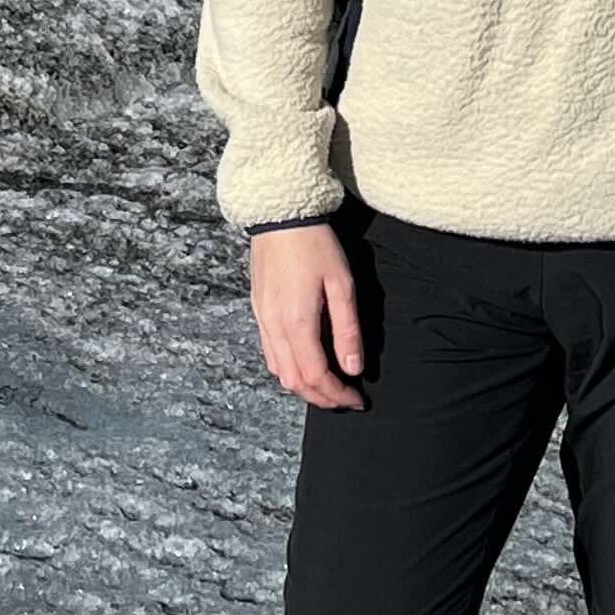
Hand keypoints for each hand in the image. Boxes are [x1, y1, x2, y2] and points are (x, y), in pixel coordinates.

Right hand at [249, 225, 365, 409]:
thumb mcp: (341, 284)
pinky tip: (305, 364)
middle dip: (321, 398)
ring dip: (303, 387)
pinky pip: (269, 354)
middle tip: (346, 399)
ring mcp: (261, 319)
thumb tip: (354, 367)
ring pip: (278, 372)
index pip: (317, 376)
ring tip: (328, 386)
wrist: (279, 214)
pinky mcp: (257, 310)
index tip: (358, 399)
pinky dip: (287, 370)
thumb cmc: (314, 244)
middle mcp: (274, 326)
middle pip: (294, 381)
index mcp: (297, 322)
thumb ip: (347, 329)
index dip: (338, 395)